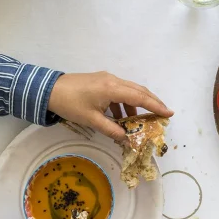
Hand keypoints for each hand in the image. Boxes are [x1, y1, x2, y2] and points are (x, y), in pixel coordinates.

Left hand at [48, 71, 173, 144]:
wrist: (49, 90)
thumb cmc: (71, 104)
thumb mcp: (91, 120)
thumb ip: (111, 129)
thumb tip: (127, 139)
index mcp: (112, 88)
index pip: (139, 97)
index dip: (155, 106)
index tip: (169, 113)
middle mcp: (113, 80)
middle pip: (138, 90)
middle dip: (152, 103)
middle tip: (163, 114)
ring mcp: (107, 79)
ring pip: (129, 90)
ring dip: (137, 104)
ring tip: (141, 121)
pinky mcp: (101, 81)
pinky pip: (120, 91)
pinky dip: (125, 103)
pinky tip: (122, 117)